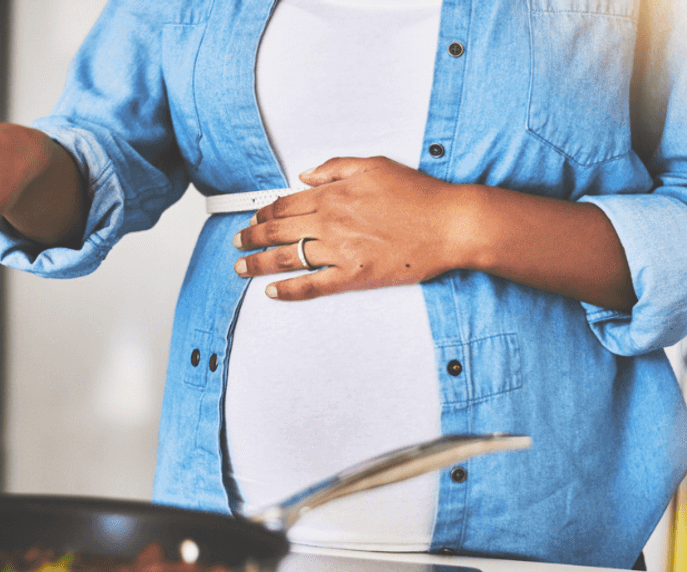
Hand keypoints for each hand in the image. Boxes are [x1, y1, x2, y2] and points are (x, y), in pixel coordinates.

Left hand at [232, 156, 472, 300]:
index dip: (263, 213)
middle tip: (237, 242)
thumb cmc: (418, 195)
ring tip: (241, 266)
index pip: (285, 204)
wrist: (449, 225)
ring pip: (286, 258)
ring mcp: (340, 251)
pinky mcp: (353, 276)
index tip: (253, 218)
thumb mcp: (374, 165)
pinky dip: (288, 290)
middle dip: (250, 237)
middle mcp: (330, 223)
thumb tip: (306, 175)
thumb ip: (335, 168)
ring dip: (258, 263)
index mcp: (333, 195)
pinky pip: (311, 286)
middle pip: (277, 231)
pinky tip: (271, 291)